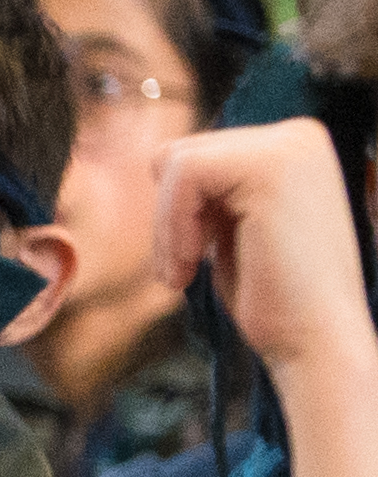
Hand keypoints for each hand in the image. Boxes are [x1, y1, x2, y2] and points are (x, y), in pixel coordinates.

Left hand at [159, 120, 377, 384]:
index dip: (177, 212)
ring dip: (168, 226)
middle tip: (184, 268)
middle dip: (170, 217)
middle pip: (179, 154)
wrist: (315, 341)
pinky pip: (183, 173)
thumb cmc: (272, 297)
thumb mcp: (235, 227)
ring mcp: (290, 145)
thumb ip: (212, 190)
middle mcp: (298, 135)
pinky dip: (172, 226)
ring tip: (186, 271)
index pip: (195, 155)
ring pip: (175, 161)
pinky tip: (191, 266)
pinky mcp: (272, 165)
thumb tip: (160, 157)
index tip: (192, 257)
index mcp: (294, 146)